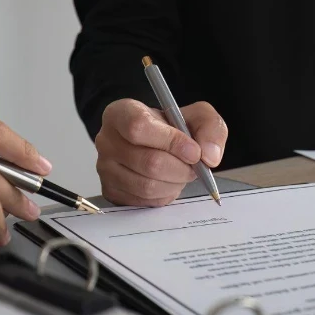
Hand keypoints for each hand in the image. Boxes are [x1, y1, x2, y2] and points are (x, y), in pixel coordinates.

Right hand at [95, 99, 227, 205]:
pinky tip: (167, 182)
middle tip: (193, 165)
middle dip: (181, 168)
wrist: (153, 143)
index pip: (139, 127)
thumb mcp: (196, 116)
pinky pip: (143, 201)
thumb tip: (209, 155)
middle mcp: (107, 140)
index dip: (171, 142)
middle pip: (148, 162)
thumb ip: (210, 128)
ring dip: (174, 183)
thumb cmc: (170, 128)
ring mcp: (105, 168)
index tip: (193, 150)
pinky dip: (164, 195)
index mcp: (121, 113)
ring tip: (180, 173)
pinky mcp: (110, 190)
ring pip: (147, 185)